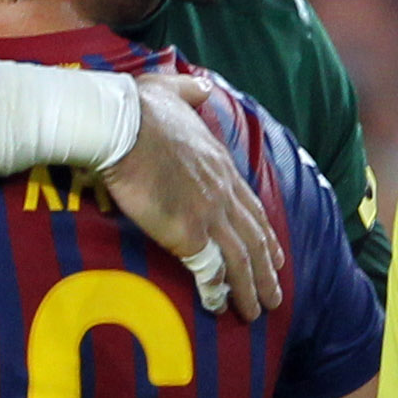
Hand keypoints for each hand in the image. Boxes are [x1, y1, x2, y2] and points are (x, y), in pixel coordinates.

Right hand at [102, 75, 283, 320]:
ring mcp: (208, 214)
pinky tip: (219, 307)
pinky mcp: (186, 233)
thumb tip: (201, 85)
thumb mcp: (173, 90)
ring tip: (256, 312)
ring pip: (240, 260)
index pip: (252, 205)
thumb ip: (191, 92)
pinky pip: (209, 270)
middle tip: (276, 294)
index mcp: (221, 164)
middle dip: (266, 270)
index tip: (274, 254)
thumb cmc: (139, 108)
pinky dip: (217, 291)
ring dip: (250, 289)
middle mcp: (222, 192)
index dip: (264, 232)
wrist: (122, 125)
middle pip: (254, 238)